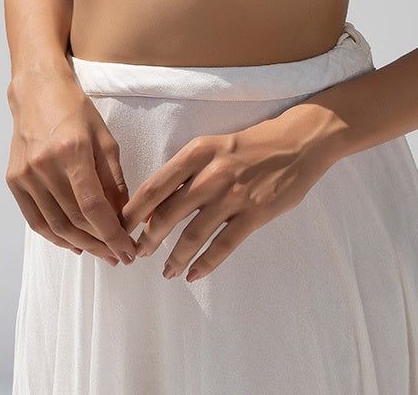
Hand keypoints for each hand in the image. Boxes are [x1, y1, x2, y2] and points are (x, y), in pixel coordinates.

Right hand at [6, 69, 137, 265]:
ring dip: (80, 245)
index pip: (93, 206)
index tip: (128, 251)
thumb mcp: (105, 138)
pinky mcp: (13, 180)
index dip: (112, 234)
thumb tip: (124, 217)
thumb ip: (114, 179)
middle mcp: (45, 166)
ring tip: (100, 252)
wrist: (37, 90)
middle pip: (74, 221)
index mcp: (72, 151)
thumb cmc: (76, 110)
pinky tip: (74, 242)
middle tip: (118, 256)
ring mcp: (25, 175)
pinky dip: (55, 237)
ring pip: (54, 226)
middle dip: (100, 244)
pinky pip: (36, 220)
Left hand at [120, 113, 333, 281]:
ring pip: (193, 235)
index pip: (155, 185)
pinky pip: (223, 246)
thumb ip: (188, 172)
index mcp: (197, 152)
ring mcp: (233, 195)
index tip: (121, 227)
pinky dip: (205, 264)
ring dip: (176, 257)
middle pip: (169, 213)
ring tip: (166, 271)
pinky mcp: (254, 214)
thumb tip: (158, 204)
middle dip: (149, 238)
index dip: (134, 211)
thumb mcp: (214, 146)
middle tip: (138, 253)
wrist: (297, 143)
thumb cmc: (250, 145)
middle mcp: (211, 174)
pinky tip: (194, 275)